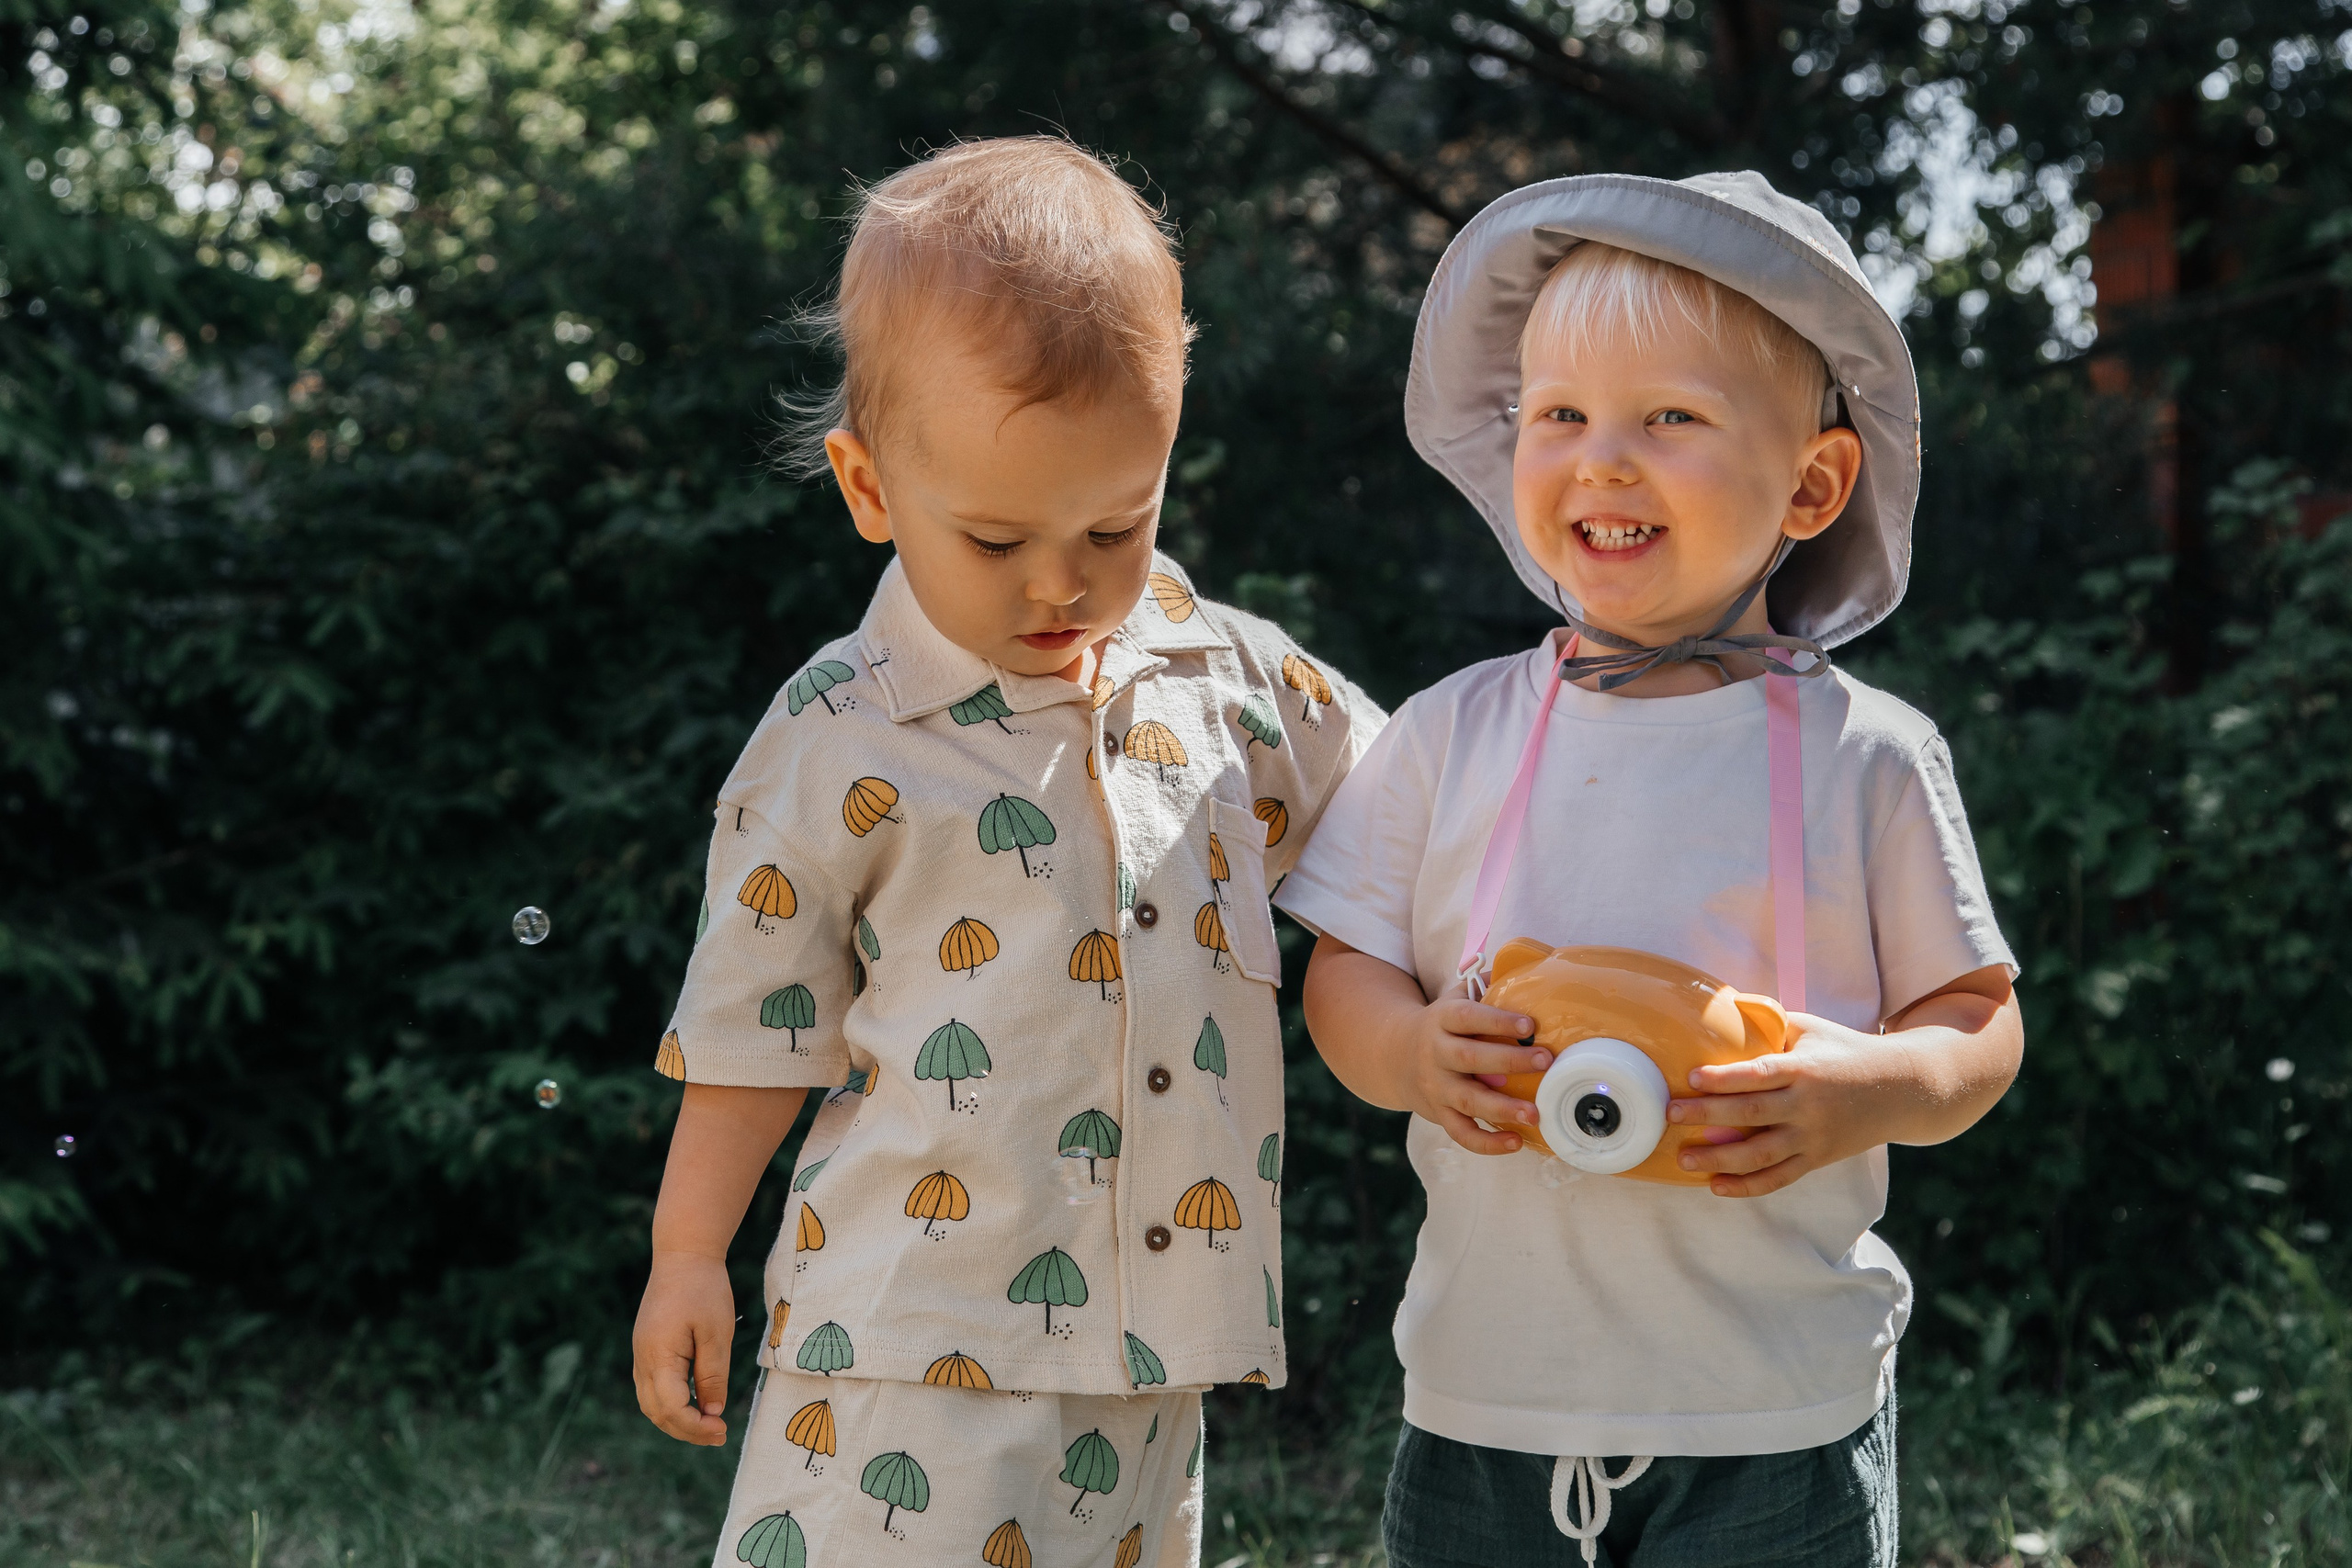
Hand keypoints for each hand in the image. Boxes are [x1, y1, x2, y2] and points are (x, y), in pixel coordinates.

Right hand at [632, 1250, 737, 1444]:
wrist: (683, 1255)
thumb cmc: (703, 1289)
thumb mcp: (716, 1333)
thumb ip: (712, 1375)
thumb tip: (712, 1412)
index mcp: (657, 1356)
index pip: (671, 1408)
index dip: (696, 1427)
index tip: (722, 1429)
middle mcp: (642, 1360)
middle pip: (657, 1412)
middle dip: (686, 1430)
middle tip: (719, 1435)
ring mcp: (641, 1355)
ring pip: (651, 1403)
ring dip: (677, 1420)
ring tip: (709, 1425)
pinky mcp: (647, 1349)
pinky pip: (653, 1388)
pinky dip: (672, 1404)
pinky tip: (696, 1403)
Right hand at [1395, 990, 1553, 1155]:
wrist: (1393, 1056)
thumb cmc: (1441, 1025)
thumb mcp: (1453, 1000)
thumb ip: (1483, 988)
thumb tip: (1527, 970)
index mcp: (1441, 1020)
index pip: (1468, 1018)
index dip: (1497, 1021)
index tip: (1528, 1024)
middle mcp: (1435, 1054)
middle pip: (1470, 1059)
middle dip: (1509, 1062)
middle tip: (1545, 1061)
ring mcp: (1436, 1087)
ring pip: (1467, 1100)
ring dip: (1502, 1109)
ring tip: (1535, 1113)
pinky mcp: (1439, 1114)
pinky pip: (1461, 1133)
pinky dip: (1487, 1143)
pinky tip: (1515, 1142)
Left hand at [1667, 1013, 1901, 1196]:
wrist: (1901, 1089)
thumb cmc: (1845, 1051)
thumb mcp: (1810, 1028)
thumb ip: (1769, 1022)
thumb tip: (1723, 1005)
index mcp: (1803, 1069)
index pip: (1758, 1074)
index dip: (1724, 1078)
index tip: (1691, 1078)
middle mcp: (1807, 1105)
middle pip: (1750, 1114)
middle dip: (1706, 1115)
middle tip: (1670, 1115)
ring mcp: (1813, 1136)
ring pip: (1760, 1155)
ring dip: (1719, 1160)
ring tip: (1684, 1159)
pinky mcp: (1817, 1158)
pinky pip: (1779, 1178)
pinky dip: (1747, 1186)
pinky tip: (1717, 1187)